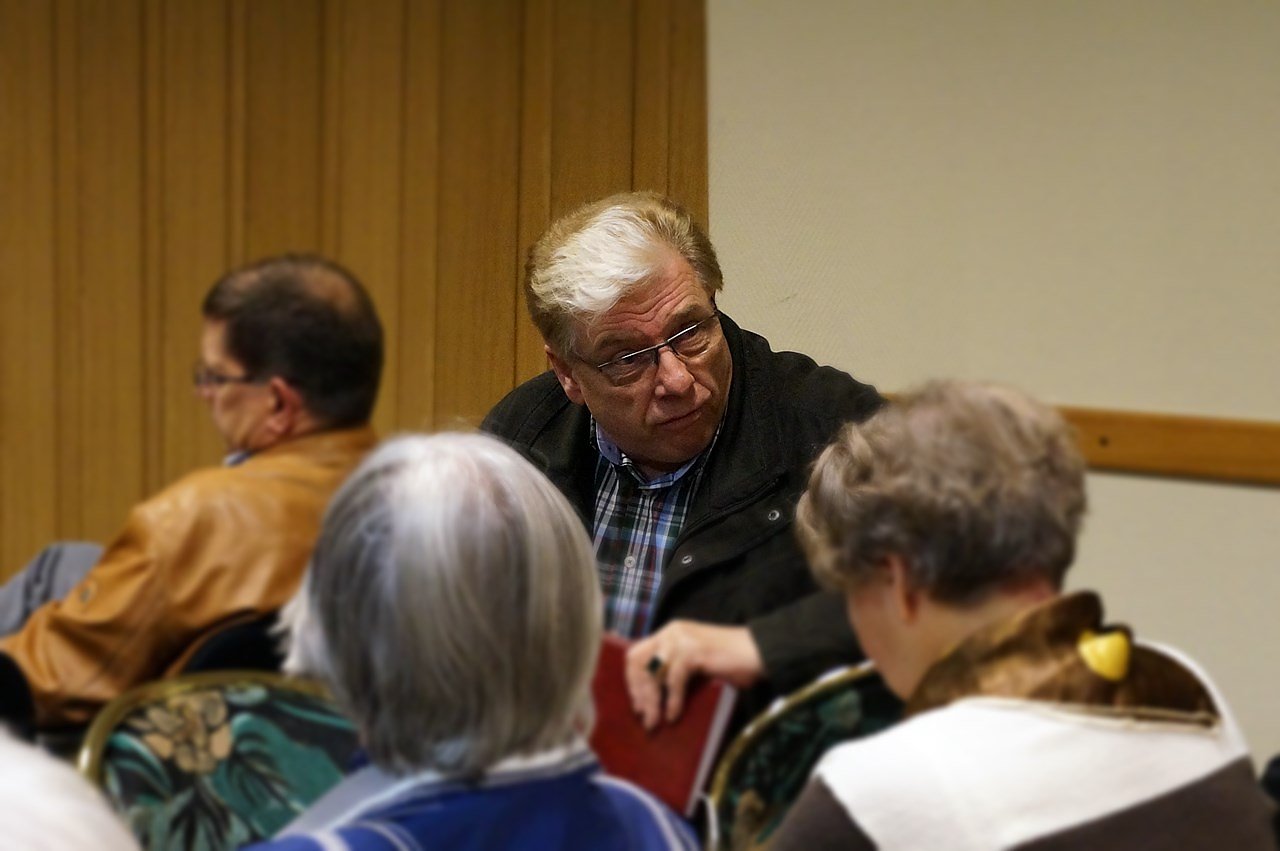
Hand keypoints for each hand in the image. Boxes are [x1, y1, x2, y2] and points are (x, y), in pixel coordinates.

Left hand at [624, 621, 763, 729]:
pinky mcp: (694, 650)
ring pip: (653, 671)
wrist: (760, 651)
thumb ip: (674, 670)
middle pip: (638, 660)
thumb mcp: (695, 663)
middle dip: (638, 691)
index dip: (632, 680)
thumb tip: (652, 700)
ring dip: (652, 700)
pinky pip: (674, 679)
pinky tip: (674, 715)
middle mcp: (671, 631)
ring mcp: (682, 638)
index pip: (636, 653)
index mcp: (669, 633)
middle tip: (644, 716)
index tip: (636, 704)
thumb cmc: (731, 663)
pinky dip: (673, 700)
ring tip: (655, 722)